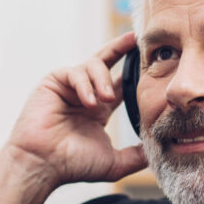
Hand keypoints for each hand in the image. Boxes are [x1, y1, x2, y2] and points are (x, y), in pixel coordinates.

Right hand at [7, 31, 146, 185]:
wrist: (43, 165)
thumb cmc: (73, 165)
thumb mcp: (114, 162)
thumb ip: (136, 155)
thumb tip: (160, 151)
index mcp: (99, 109)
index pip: (119, 82)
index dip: (133, 70)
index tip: (151, 61)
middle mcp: (85, 94)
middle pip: (105, 61)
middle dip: (121, 48)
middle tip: (136, 39)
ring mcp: (69, 87)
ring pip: (93, 65)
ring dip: (102, 79)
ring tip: (105, 99)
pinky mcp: (53, 82)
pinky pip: (74, 72)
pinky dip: (85, 85)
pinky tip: (89, 102)